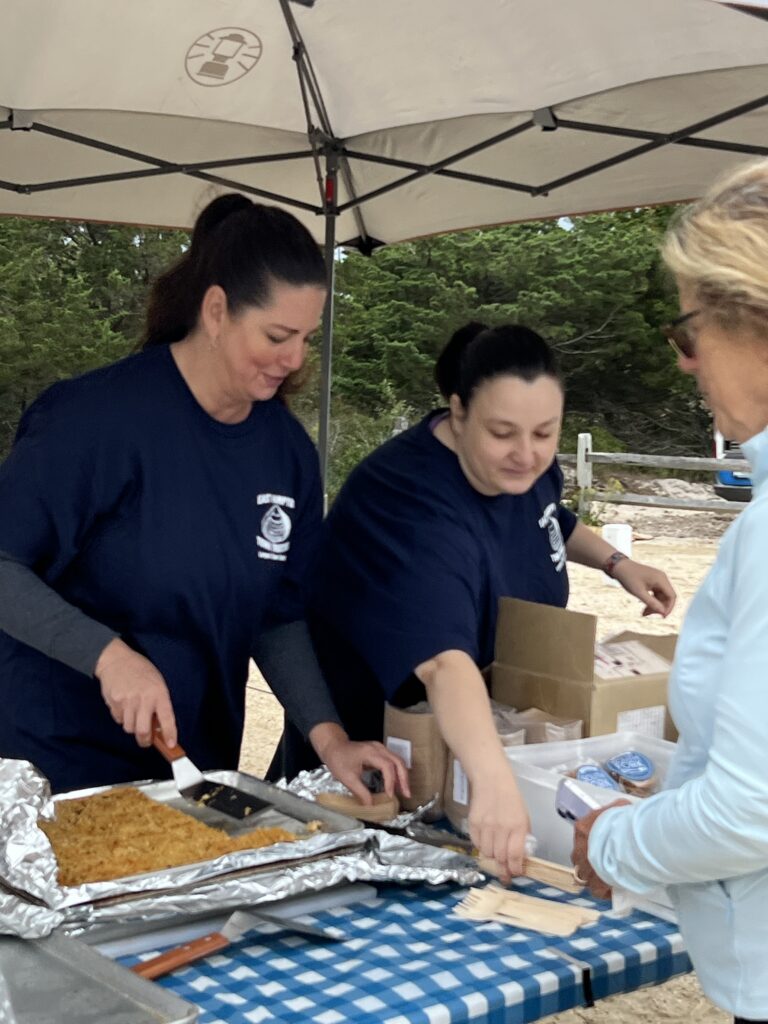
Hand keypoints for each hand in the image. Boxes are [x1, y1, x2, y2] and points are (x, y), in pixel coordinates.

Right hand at [95, 638, 176, 747]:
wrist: (116, 660)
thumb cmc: (141, 671)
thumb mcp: (157, 683)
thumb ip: (159, 703)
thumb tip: (159, 727)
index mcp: (158, 693)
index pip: (166, 717)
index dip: (169, 733)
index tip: (171, 745)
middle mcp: (143, 699)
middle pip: (143, 731)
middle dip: (145, 740)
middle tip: (147, 740)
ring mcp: (127, 702)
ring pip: (129, 728)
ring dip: (133, 728)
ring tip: (135, 716)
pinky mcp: (113, 703)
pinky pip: (119, 720)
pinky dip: (123, 719)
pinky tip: (124, 707)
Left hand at [309, 722, 410, 803]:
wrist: (333, 746)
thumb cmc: (338, 759)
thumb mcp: (347, 778)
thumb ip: (360, 792)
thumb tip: (371, 805)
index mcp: (370, 752)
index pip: (387, 766)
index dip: (391, 781)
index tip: (390, 795)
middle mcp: (378, 748)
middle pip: (398, 761)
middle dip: (404, 778)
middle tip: (407, 794)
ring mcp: (380, 748)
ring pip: (398, 761)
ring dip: (402, 776)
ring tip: (404, 791)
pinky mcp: (379, 752)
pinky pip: (393, 761)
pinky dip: (397, 772)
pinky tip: (397, 784)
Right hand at [467, 764, 529, 881]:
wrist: (491, 781)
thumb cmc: (512, 799)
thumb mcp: (524, 817)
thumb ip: (522, 837)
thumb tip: (520, 857)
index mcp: (517, 826)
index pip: (514, 856)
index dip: (515, 869)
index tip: (516, 874)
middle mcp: (501, 828)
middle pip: (500, 858)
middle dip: (503, 869)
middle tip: (505, 874)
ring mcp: (485, 826)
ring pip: (487, 854)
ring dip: (492, 858)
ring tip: (496, 854)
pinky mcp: (473, 824)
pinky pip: (477, 844)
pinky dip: (482, 848)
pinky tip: (486, 842)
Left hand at [571, 800, 629, 898]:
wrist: (628, 841)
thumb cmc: (624, 822)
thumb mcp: (619, 808)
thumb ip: (616, 812)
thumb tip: (621, 811)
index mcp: (582, 828)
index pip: (583, 834)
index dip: (594, 840)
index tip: (604, 843)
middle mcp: (579, 848)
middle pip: (581, 855)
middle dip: (591, 858)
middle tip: (607, 860)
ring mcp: (585, 867)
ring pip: (585, 874)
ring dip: (596, 875)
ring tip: (612, 876)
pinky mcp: (595, 883)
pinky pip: (597, 890)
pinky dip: (605, 890)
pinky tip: (616, 888)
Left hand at [612, 558, 675, 616]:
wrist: (619, 566)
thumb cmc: (628, 577)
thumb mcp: (638, 592)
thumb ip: (651, 602)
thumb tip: (663, 612)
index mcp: (661, 579)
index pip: (672, 596)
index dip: (669, 608)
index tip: (662, 617)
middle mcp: (662, 578)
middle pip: (667, 597)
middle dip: (659, 607)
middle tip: (647, 614)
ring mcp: (658, 580)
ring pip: (661, 597)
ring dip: (654, 606)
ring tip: (643, 613)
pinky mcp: (653, 582)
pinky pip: (656, 594)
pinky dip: (651, 601)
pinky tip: (644, 608)